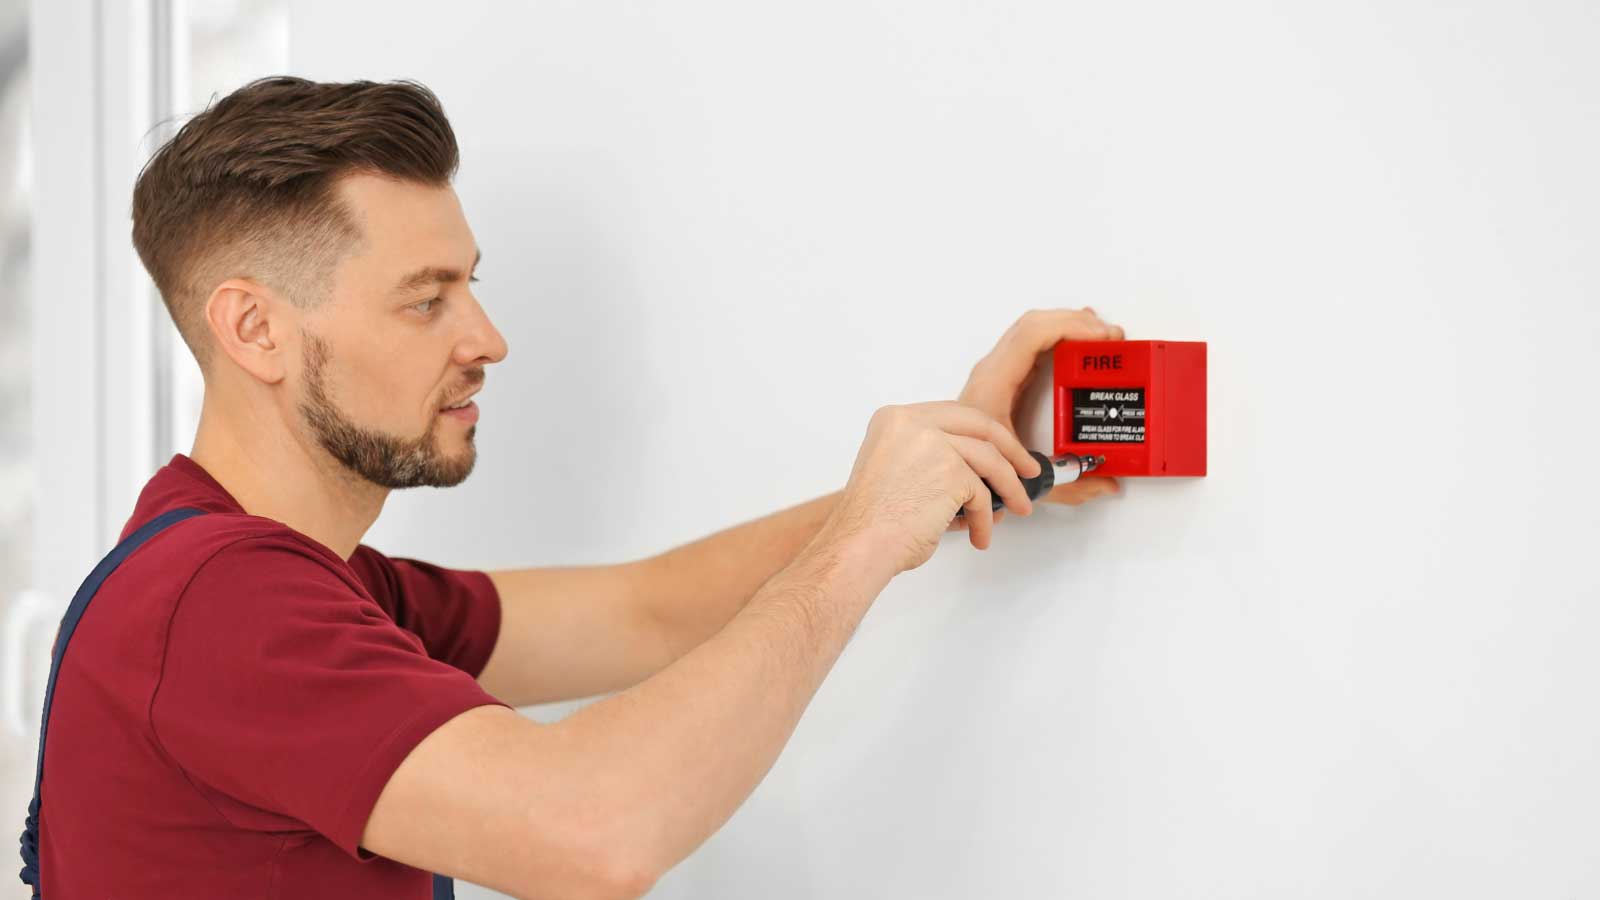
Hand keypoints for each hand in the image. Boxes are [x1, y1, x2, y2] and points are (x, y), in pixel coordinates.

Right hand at [821, 402, 1041, 577]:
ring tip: (1017, 507)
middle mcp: (912, 422)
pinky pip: (982, 495)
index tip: (1002, 449)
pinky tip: (979, 535)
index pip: (953, 415)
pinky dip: (985, 519)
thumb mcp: (896, 472)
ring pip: (990, 460)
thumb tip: (976, 478)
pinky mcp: (951, 470)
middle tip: (1026, 470)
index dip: (983, 434)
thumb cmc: (871, 523)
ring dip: (1009, 487)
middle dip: (1011, 449)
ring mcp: (933, 443)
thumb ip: (931, 461)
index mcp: (894, 419)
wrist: (859, 546)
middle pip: (979, 425)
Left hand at [949, 307, 1123, 532]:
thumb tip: (1109, 484)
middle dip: (1077, 323)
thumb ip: (1067, 482)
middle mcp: (993, 370)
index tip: (1101, 339)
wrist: (942, 468)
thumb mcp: (1022, 475)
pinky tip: (1080, 339)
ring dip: (1069, 326)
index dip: (1069, 329)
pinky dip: (1058, 336)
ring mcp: (997, 371)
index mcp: (995, 383)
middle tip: (1113, 338)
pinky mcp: (1004, 378)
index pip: (1031, 336)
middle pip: (1035, 324)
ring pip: (1033, 330)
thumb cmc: (970, 466)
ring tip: (1103, 335)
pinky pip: (1032, 344)